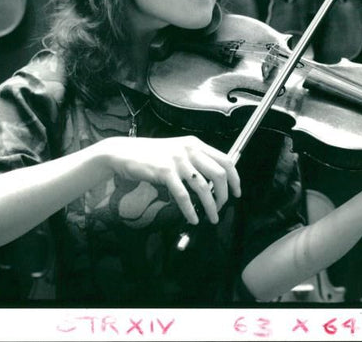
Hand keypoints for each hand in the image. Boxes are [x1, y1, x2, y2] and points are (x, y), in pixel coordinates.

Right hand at [97, 135, 240, 224]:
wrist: (124, 152)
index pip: (226, 160)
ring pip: (203, 187)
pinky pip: (183, 195)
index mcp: (195, 144)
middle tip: (221, 208)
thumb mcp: (177, 152)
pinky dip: (190, 210)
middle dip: (224, 195)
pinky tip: (192, 219)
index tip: (237, 193)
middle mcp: (189, 149)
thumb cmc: (151, 155)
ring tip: (211, 218)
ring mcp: (177, 159)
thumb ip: (195, 161)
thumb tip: (213, 183)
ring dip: (210, 207)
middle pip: (219, 174)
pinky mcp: (164, 171)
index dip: (235, 179)